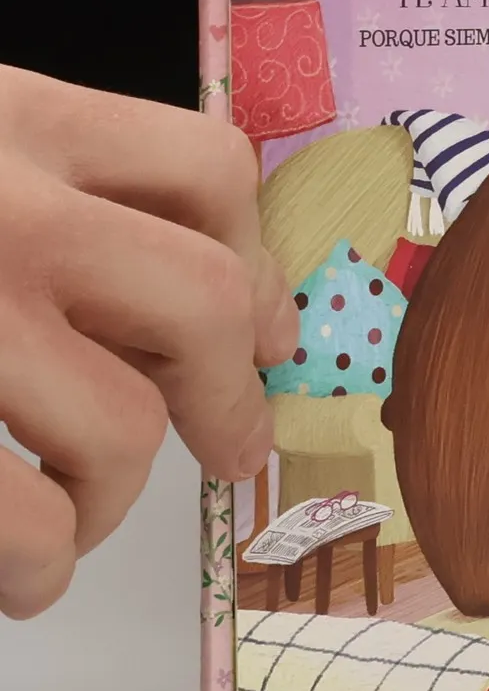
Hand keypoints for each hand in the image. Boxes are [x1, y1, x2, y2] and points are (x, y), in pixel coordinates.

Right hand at [0, 66, 297, 618]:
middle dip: (222, 395)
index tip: (262, 337)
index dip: (253, 266)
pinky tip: (25, 572)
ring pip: (121, 427)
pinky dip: (40, 566)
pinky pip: (29, 520)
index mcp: (12, 118)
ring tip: (64, 516)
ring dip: (109, 497)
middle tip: (227, 447)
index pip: (205, 171)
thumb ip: (74, 197)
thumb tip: (256, 321)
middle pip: (199, 304)